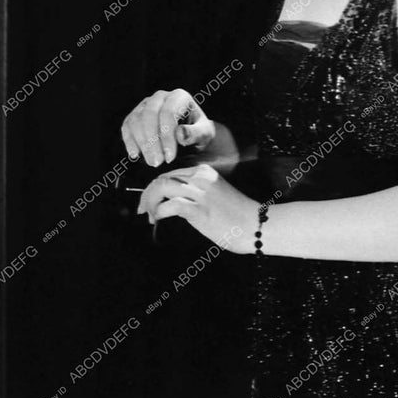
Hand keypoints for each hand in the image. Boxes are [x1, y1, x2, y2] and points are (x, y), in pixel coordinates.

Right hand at [121, 89, 215, 166]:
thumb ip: (195, 133)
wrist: (189, 135)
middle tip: (157, 162)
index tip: (170, 157)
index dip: (167, 137)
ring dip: (142, 144)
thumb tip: (180, 133)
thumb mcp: (204, 134)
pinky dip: (129, 141)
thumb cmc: (197, 133)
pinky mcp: (135, 116)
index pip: (168, 113)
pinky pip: (127, 127)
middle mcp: (160, 97)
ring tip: (151, 162)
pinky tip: (135, 155)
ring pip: (136, 121)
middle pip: (149, 115)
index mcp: (179, 96)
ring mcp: (145, 105)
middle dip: (152, 141)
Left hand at [137, 163, 255, 252]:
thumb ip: (196, 192)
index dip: (155, 188)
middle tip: (143, 209)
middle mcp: (200, 178)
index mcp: (204, 172)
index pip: (170, 174)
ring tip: (150, 216)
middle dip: (147, 194)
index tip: (150, 202)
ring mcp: (199, 192)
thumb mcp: (215, 194)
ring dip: (149, 202)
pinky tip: (158, 219)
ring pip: (161, 188)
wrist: (255, 225)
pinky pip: (169, 205)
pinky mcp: (198, 209)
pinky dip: (158, 212)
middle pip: (162, 179)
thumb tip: (171, 202)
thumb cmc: (237, 214)